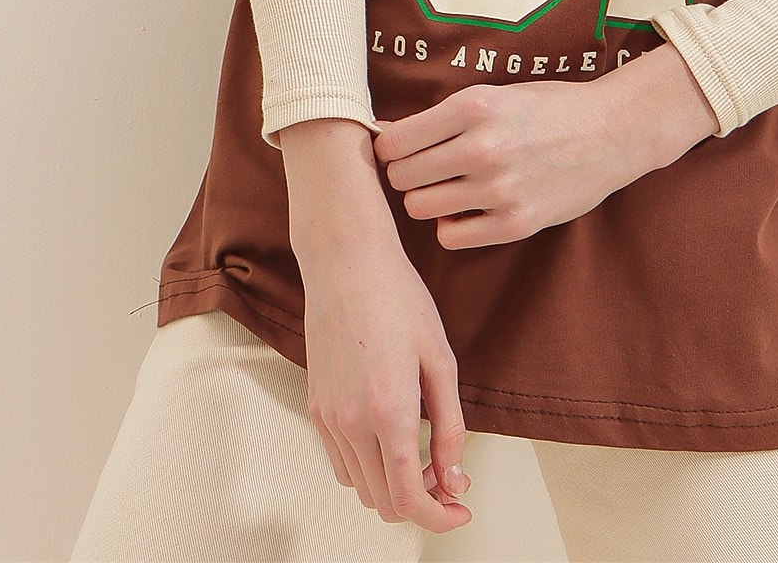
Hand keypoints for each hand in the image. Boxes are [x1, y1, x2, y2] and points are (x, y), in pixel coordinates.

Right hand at [280, 118, 472, 532]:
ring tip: (425, 455)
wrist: (346, 261)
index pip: (410, 497)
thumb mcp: (440, 358)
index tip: (461, 509)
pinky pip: (341, 463)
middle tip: (449, 476)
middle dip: (422, 502)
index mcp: (388, 411)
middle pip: (385, 502)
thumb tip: (455, 479)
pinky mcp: (316, 407)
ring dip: (394, 487)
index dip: (440, 516)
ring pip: (361, 488)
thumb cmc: (399, 299)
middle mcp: (351, 423)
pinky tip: (393, 438)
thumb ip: (450, 424)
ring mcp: (328, 417)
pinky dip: (369, 468)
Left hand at [373, 47, 718, 249]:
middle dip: (407, 172)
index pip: (394, 141)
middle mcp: (482, 148)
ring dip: (428, 198)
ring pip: (421, 207)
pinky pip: (451, 236)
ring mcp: (499, 190)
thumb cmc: (547, 108)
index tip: (399, 148)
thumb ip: (440, 116)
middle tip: (427, 167)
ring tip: (450, 185)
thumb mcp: (494, 95)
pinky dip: (453, 224)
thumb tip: (381, 131)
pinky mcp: (515, 223)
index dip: (389, 146)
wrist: (612, 132)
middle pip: (401, 176)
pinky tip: (470, 207)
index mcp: (474, 107)